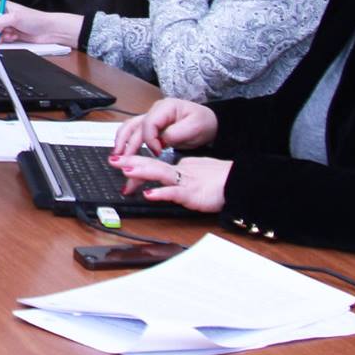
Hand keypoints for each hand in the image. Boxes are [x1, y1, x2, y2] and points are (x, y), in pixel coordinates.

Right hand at [0, 2, 81, 47]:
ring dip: (1, 36)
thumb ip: (0, 21)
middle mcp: (3, 16)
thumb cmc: (36, 19)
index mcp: (3, 6)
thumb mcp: (15, 17)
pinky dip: (6, 40)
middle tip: (0, 33)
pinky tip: (14, 37)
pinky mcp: (11, 34)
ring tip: (11, 34)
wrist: (47, 30)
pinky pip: (2, 39)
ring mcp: (7, 26)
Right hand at [110, 96, 218, 160]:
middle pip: (134, 125)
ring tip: (117, 155)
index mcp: (165, 107)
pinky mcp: (152, 127)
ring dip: (122, 141)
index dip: (150, 139)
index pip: (149, 123)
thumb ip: (176, 134)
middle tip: (121, 158)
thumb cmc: (203, 122)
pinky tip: (124, 151)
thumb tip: (161, 141)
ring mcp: (152, 118)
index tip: (158, 151)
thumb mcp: (194, 127)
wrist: (209, 123)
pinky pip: (135, 132)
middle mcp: (155, 111)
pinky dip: (127, 141)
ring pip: (130, 127)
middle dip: (126, 142)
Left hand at [110, 153, 230, 212]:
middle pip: (153, 165)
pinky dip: (162, 193)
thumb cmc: (219, 181)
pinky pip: (175, 194)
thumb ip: (176, 178)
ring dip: (142, 171)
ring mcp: (186, 183)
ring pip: (162, 174)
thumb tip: (159, 183)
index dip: (136, 163)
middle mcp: (180, 173)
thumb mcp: (194, 177)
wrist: (241, 182)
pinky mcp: (193, 195)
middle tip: (113, 159)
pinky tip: (149, 194)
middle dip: (132, 162)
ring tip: (125, 168)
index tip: (119, 162)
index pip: (154, 164)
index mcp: (180, 169)